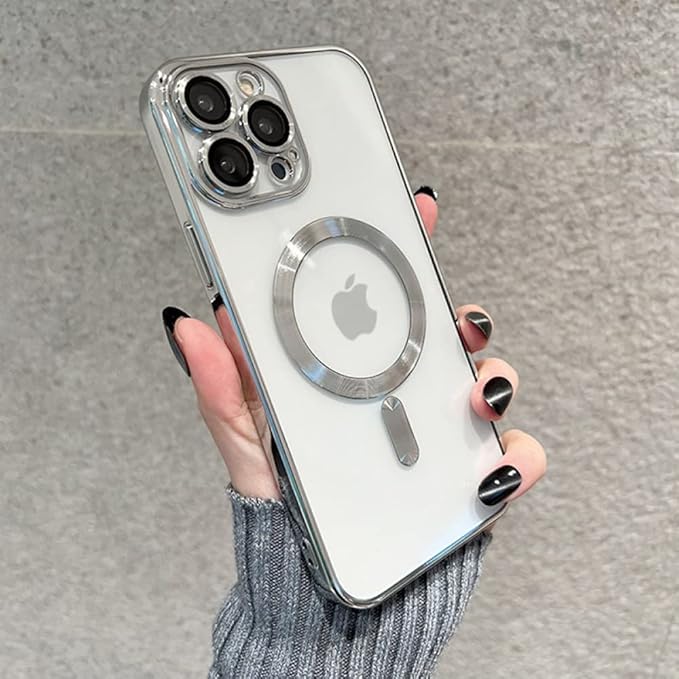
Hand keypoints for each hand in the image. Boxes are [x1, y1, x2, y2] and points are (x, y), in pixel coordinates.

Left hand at [162, 187, 545, 505]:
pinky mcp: (468, 487)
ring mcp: (440, 440)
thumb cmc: (285, 508)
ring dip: (493, 380)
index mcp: (354, 378)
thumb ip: (222, 389)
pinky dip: (513, 461)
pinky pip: (511, 464)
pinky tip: (489, 471)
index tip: (413, 211)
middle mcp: (404, 399)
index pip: (384, 305)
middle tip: (458, 320)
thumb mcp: (246, 445)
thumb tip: (190, 325)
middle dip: (463, 317)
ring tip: (475, 393)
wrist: (316, 596)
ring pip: (489, 387)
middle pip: (448, 338)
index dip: (403, 254)